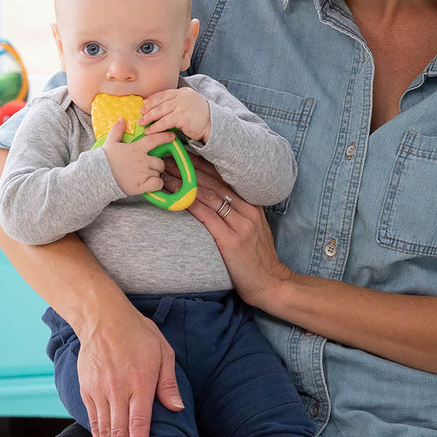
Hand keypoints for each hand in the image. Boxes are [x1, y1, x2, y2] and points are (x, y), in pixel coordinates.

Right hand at [76, 303, 183, 436]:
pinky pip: (93, 420)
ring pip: (104, 430)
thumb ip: (168, 382)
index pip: (139, 422)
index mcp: (140, 381)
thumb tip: (177, 408)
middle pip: (119, 432)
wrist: (103, 317)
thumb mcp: (163, 351)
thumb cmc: (138, 333)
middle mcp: (118, 389)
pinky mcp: (88, 389)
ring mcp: (100, 390)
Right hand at [102, 118, 174, 195]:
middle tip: (148, 167)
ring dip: (155, 174)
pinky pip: (158, 184)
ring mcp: (143, 173)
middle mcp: (142, 160)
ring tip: (144, 175)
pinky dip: (156, 184)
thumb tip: (122, 119)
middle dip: (157, 164)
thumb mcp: (110, 142)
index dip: (164, 137)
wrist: (97, 177)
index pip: (154, 140)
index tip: (172, 136)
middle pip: (160, 161)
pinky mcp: (141, 185)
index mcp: (136, 149)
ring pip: (158, 172)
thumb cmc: (104, 160)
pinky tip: (149, 183)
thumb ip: (117, 130)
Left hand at [140, 87, 210, 142]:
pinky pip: (165, 122)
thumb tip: (157, 108)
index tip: (143, 105)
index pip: (164, 94)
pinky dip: (156, 127)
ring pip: (161, 111)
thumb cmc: (199, 117)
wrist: (213, 124)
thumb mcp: (188, 104)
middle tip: (140, 114)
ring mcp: (183, 106)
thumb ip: (176, 103)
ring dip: (149, 118)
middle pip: (160, 102)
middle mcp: (183, 97)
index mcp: (183, 92)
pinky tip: (150, 131)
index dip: (152, 100)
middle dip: (148, 109)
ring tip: (142, 123)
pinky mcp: (183, 117)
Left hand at [183, 155, 293, 308]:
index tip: (183, 153)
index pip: (224, 176)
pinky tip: (177, 196)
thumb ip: (237, 211)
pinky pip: (207, 217)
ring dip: (185, 183)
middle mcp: (247, 209)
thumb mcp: (252, 227)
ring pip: (209, 196)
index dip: (202, 163)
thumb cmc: (256, 257)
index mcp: (252, 203)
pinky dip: (190, 204)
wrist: (270, 283)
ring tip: (166, 174)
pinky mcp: (232, 240)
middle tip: (168, 158)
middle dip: (189, 168)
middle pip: (214, 182)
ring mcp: (241, 224)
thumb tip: (212, 197)